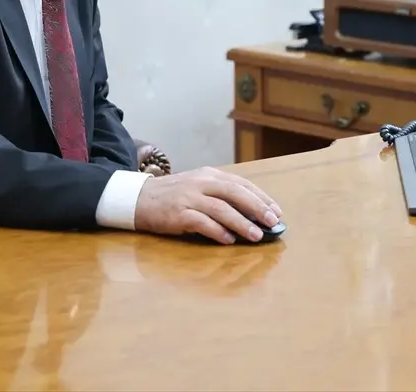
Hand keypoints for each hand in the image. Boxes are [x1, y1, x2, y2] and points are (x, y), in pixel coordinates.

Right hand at [133, 166, 282, 243]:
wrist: (139, 199)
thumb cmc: (174, 195)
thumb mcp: (199, 186)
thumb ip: (221, 195)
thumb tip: (251, 213)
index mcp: (210, 174)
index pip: (241, 184)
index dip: (261, 197)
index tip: (276, 211)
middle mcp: (201, 183)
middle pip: (235, 193)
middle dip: (257, 208)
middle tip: (272, 222)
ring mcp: (189, 198)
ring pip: (221, 209)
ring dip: (241, 223)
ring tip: (256, 235)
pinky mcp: (178, 214)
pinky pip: (202, 222)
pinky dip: (217, 231)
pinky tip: (229, 240)